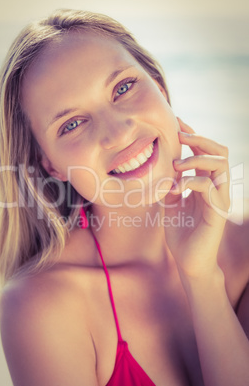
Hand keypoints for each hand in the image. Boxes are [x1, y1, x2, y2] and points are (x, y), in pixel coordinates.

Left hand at [164, 118, 229, 277]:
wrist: (188, 262)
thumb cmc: (181, 233)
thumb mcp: (171, 204)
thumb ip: (172, 185)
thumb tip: (166, 168)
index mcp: (205, 184)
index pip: (205, 152)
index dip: (193, 135)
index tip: (176, 122)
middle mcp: (216, 188)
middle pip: (219, 152)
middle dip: (200, 138)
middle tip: (180, 135)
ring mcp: (220, 199)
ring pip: (220, 164)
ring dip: (197, 158)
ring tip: (176, 163)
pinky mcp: (218, 211)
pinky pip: (209, 186)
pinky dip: (190, 181)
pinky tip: (175, 188)